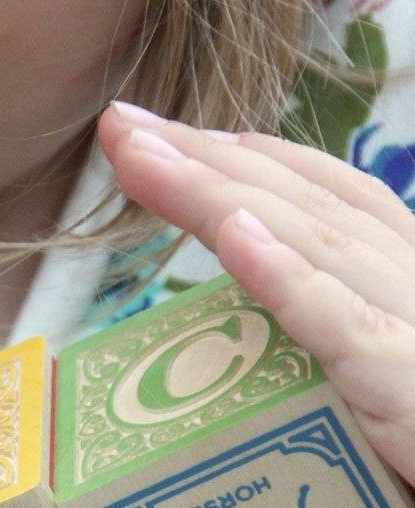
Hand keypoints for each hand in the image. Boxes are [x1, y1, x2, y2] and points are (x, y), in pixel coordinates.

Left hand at [98, 101, 414, 487]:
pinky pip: (348, 327)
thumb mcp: (379, 379)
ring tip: (145, 159)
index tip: (163, 144)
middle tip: (121, 128)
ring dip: (220, 197)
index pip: (322, 198)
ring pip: (314, 243)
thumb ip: (330, 344)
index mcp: (406, 281)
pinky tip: (235, 237)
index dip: (243, 160)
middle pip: (303, 202)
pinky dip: (290, 279)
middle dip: (208, 158)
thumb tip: (250, 324)